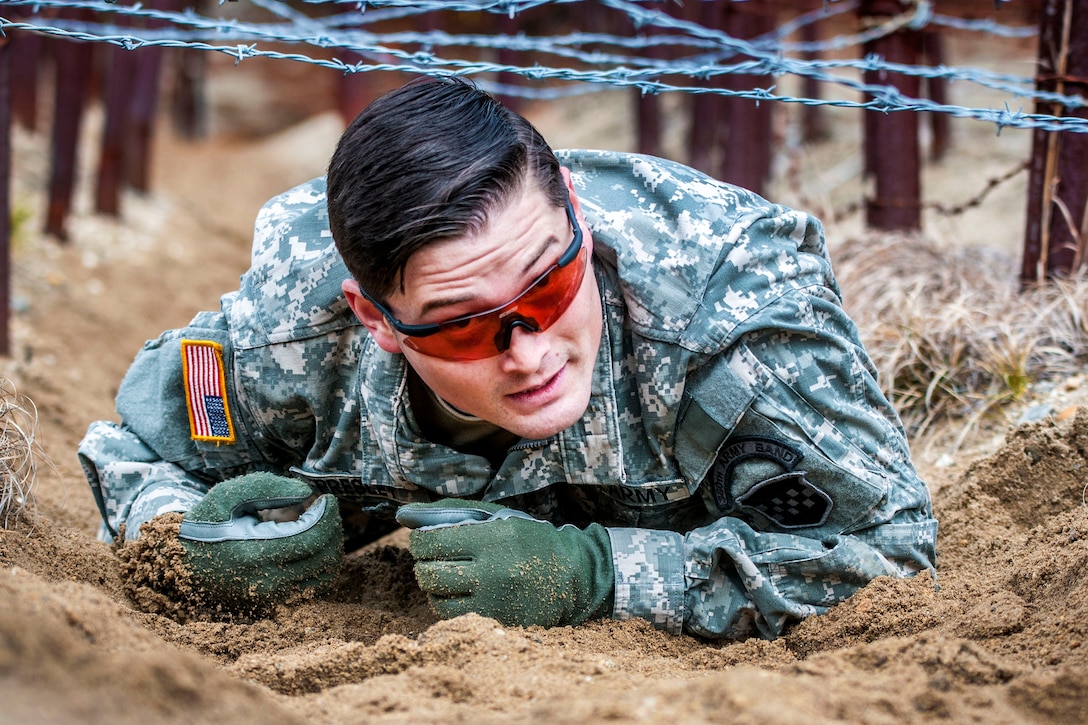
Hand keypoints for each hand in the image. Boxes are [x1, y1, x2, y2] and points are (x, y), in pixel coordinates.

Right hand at [177, 473, 342, 610]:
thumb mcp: (230, 494)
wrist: (181, 563)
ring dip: (331, 548)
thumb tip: (307, 492)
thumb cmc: (207, 523)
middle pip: (325, 557)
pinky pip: (312, 587)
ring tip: (320, 526)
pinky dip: (320, 564)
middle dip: (333, 528)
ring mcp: (273, 597)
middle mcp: (268, 582)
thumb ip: (269, 487)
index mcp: (256, 553)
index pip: (313, 537)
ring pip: (324, 576)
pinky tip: (310, 545)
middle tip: (325, 510)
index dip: (328, 516)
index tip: (327, 498)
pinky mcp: (274, 603)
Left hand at [396, 499, 613, 627]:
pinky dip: (448, 605)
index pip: (431, 542)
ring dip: (434, 587)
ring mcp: (495, 603)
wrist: (573, 574)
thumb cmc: (529, 539)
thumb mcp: (496, 517)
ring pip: (437, 600)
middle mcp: (493, 572)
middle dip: (423, 564)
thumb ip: (450, 512)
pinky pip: (453, 617)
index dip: (418, 541)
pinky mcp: (497, 623)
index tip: (423, 539)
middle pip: (429, 574)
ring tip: (448, 576)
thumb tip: (403, 514)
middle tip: (433, 558)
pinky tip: (460, 593)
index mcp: (493, 540)